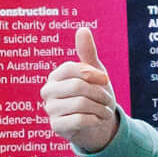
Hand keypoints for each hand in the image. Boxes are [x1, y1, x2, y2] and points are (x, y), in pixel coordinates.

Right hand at [41, 22, 123, 152]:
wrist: (96, 125)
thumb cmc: (93, 96)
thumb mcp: (94, 73)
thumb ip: (87, 52)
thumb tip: (82, 30)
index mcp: (55, 76)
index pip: (72, 69)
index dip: (92, 73)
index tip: (104, 79)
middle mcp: (48, 92)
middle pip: (78, 87)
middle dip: (100, 93)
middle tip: (109, 100)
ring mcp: (50, 110)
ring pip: (81, 104)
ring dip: (101, 108)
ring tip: (106, 111)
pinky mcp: (57, 127)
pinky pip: (80, 120)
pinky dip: (95, 119)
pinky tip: (98, 120)